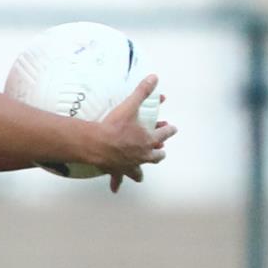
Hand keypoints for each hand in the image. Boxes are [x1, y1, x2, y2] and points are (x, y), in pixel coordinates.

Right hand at [93, 76, 174, 190]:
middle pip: (156, 155)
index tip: (171, 127)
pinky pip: (118, 179)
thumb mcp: (130, 106)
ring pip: (140, 170)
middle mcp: (142, 154)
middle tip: (160, 151)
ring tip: (141, 175)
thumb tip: (154, 77)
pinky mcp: (117, 170)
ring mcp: (130, 164)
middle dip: (159, 153)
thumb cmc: (113, 126)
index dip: (169, 129)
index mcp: (149, 139)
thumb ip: (142, 92)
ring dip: (141, 171)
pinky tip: (115, 190)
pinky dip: (116, 184)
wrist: (96, 144)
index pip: (165, 133)